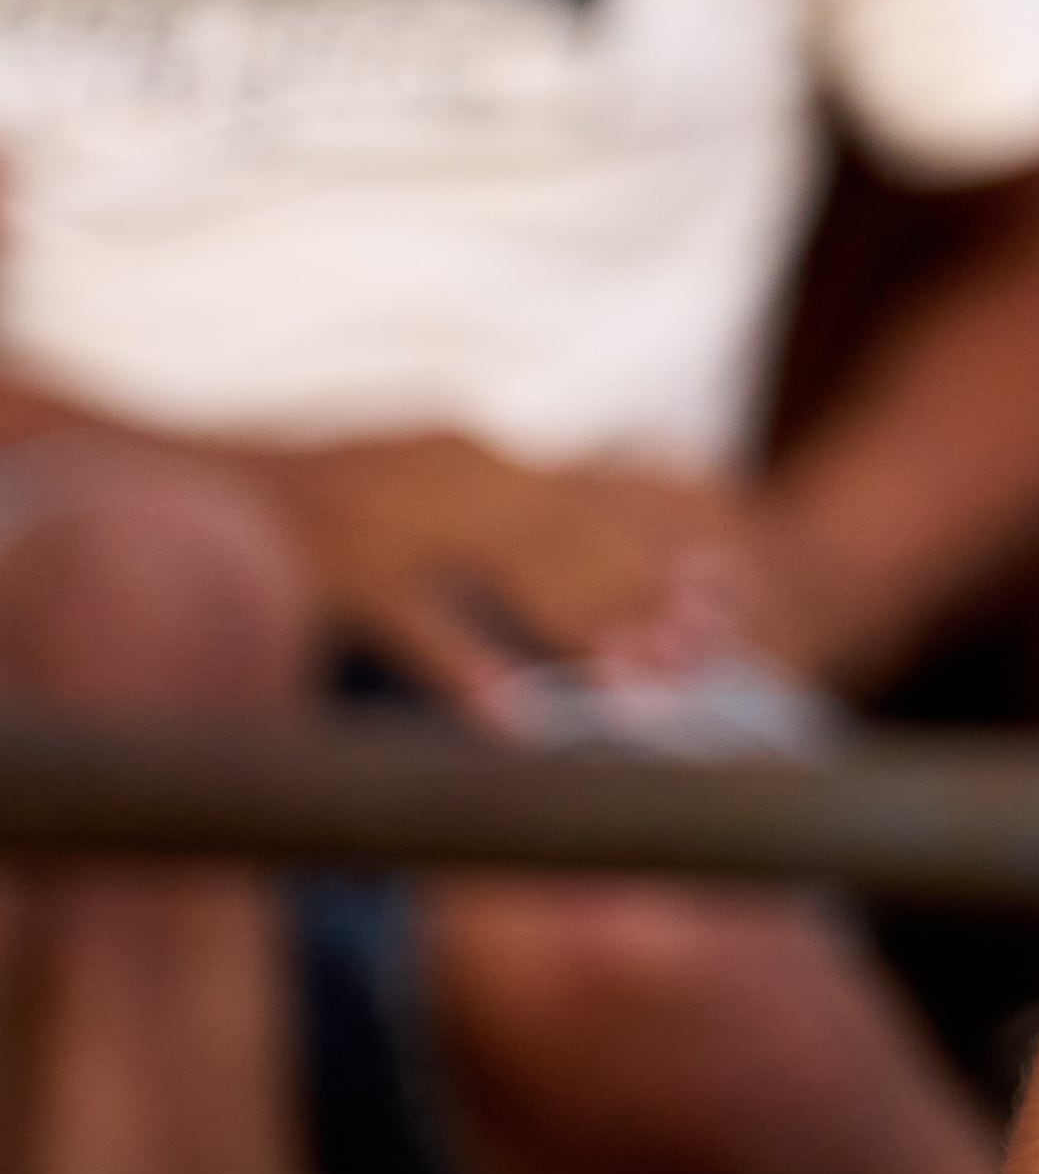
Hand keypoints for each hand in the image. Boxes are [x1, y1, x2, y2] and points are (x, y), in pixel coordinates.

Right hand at [257, 434, 757, 708]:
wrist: (173, 476)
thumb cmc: (314, 493)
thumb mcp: (420, 471)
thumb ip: (500, 504)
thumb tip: (592, 543)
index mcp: (474, 448)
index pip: (599, 495)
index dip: (667, 547)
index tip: (729, 594)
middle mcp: (449, 469)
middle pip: (577, 537)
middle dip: (647, 597)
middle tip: (703, 658)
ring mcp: (396, 518)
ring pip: (517, 575)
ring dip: (587, 633)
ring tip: (645, 691)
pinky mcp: (339, 571)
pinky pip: (419, 628)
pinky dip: (473, 672)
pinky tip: (520, 724)